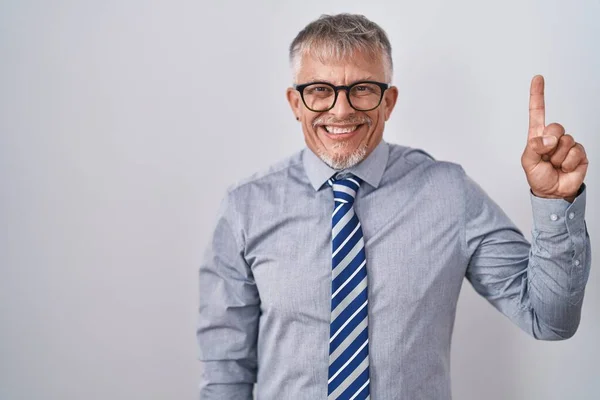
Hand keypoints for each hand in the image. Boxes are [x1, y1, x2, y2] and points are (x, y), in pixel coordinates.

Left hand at [521, 75, 587, 201]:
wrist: (553, 193)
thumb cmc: (538, 177)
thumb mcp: (528, 163)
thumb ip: (534, 148)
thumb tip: (547, 139)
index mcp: (538, 136)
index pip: (538, 112)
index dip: (537, 95)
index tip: (537, 78)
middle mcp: (553, 137)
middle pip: (555, 127)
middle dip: (550, 143)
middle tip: (547, 157)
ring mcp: (567, 144)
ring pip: (566, 141)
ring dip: (559, 157)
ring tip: (555, 165)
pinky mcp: (579, 152)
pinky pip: (575, 152)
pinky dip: (568, 163)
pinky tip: (565, 168)